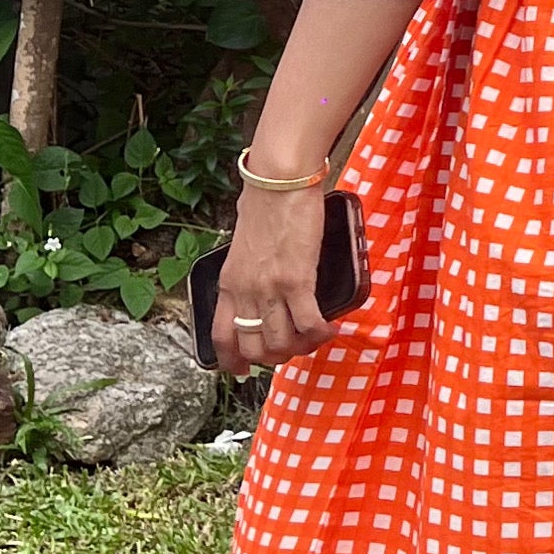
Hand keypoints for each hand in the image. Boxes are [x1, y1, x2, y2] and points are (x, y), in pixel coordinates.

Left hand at [210, 182, 334, 375]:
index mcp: (229, 282)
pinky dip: (322, 334)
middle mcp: (246, 291)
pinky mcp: (297, 280)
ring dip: (302, 348)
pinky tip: (331, 329)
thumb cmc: (266, 204)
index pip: (221, 336)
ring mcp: (270, 288)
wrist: (278, 182)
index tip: (243, 371)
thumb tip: (261, 281)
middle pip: (254, 348)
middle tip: (294, 349)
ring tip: (316, 338)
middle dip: (276, 358)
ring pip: (281, 343)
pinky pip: (309, 324)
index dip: (232, 362)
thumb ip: (248, 270)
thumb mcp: (244, 245)